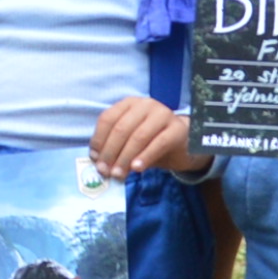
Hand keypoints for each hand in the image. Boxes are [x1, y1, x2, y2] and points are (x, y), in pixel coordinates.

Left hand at [89, 95, 203, 180]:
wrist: (183, 143)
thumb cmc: (151, 141)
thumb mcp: (130, 141)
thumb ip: (115, 148)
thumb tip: (99, 164)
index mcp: (129, 104)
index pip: (108, 118)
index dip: (99, 140)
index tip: (94, 159)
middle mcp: (145, 105)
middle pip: (121, 128)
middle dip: (110, 152)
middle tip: (105, 171)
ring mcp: (163, 114)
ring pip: (138, 136)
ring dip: (125, 158)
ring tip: (118, 174)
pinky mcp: (177, 128)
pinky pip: (159, 143)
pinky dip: (145, 157)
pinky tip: (137, 169)